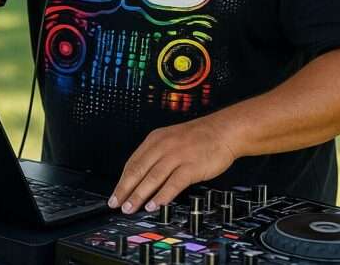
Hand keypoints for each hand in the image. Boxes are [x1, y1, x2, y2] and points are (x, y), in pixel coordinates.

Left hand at [109, 118, 237, 213]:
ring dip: (139, 195)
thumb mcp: (171, 139)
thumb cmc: (199, 138)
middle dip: (125, 190)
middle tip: (116, 204)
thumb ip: (156, 156)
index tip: (115, 195)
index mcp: (155, 139)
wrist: (224, 131)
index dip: (122, 181)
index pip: (132, 163)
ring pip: (152, 178)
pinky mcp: (191, 166)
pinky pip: (173, 183)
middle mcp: (163, 146)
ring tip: (131, 208)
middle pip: (138, 171)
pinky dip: (162, 196)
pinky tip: (154, 205)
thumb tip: (142, 178)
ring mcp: (177, 156)